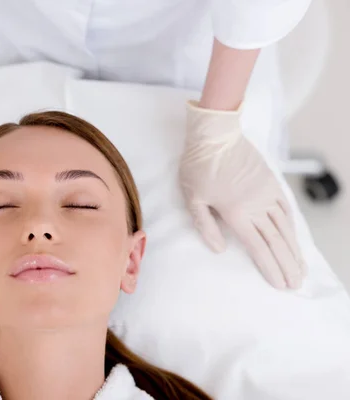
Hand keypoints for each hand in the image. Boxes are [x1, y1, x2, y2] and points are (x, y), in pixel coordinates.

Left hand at [179, 100, 305, 289]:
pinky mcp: (271, 182)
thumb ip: (205, 226)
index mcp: (236, 213)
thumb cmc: (198, 166)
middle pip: (276, 242)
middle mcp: (256, 206)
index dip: (270, 268)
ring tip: (301, 268)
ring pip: (285, 227)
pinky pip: (286, 209)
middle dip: (288, 266)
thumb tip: (219, 249)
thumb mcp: (192, 199)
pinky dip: (292, 227)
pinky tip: (294, 238)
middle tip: (297, 285)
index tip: (281, 285)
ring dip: (294, 250)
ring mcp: (267, 194)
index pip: (258, 247)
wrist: (215, 135)